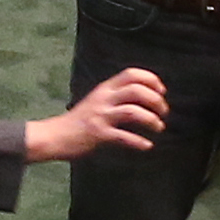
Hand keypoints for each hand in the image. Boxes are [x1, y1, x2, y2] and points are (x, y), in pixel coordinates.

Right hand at [27, 66, 169, 160]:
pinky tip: (147, 146)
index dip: (151, 80)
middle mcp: (104, 99)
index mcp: (105, 88)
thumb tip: (146, 96)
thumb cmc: (81, 120)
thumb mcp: (98, 99)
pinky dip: (139, 142)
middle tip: (163, 113)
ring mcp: (101, 116)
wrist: (56, 135)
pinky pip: (124, 137)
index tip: (162, 91)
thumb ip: (116, 95)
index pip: (131, 74)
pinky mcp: (99, 134)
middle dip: (156, 101)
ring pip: (133, 112)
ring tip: (158, 127)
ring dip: (151, 120)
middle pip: (136, 91)